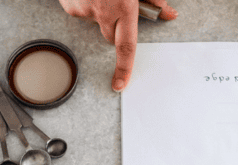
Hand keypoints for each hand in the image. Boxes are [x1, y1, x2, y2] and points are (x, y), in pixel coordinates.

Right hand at [58, 0, 177, 90]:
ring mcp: (82, 7)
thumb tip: (168, 13)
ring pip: (97, 22)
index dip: (124, 68)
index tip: (120, 84)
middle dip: (118, 26)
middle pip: (112, 35)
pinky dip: (87, 2)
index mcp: (122, 5)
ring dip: (102, 11)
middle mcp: (102, 10)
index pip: (126, 45)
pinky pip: (81, 11)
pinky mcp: (69, 3)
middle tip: (120, 4)